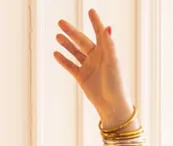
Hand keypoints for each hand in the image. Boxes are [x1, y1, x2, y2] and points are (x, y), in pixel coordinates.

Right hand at [54, 9, 132, 126]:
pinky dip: (63, 60)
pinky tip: (56, 53)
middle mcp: (96, 58)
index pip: (99, 33)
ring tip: (57, 36)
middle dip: (71, 32)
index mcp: (105, 52)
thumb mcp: (113, 62)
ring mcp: (88, 67)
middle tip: (60, 22)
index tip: (91, 11)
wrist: (112, 106)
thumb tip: (108, 27)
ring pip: (75, 52)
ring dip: (66, 44)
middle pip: (81, 41)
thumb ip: (109, 44)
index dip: (95, 22)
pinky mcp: (82, 77)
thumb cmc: (116, 84)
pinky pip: (70, 66)